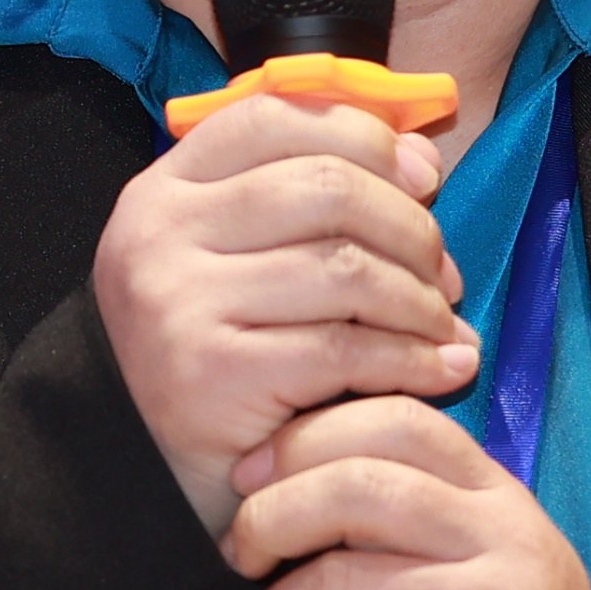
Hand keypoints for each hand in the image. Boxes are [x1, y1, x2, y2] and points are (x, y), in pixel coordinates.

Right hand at [95, 92, 475, 533]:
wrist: (145, 474)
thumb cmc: (217, 357)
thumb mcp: (236, 259)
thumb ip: (307, 198)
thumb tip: (419, 159)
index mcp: (164, 189)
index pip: (275, 115)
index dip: (365, 136)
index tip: (421, 181)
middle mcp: (160, 234)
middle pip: (327, 186)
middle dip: (411, 228)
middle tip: (444, 275)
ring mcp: (178, 301)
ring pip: (345, 267)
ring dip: (420, 300)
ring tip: (444, 328)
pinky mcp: (212, 374)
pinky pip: (345, 348)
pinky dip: (412, 359)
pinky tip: (442, 370)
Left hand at [227, 396, 590, 589]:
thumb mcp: (491, 574)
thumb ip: (426, 523)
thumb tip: (305, 485)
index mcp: (502, 504)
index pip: (399, 424)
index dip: (309, 437)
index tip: (253, 473)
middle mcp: (503, 546)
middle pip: (354, 489)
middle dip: (270, 521)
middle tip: (241, 558)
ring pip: (336, 586)